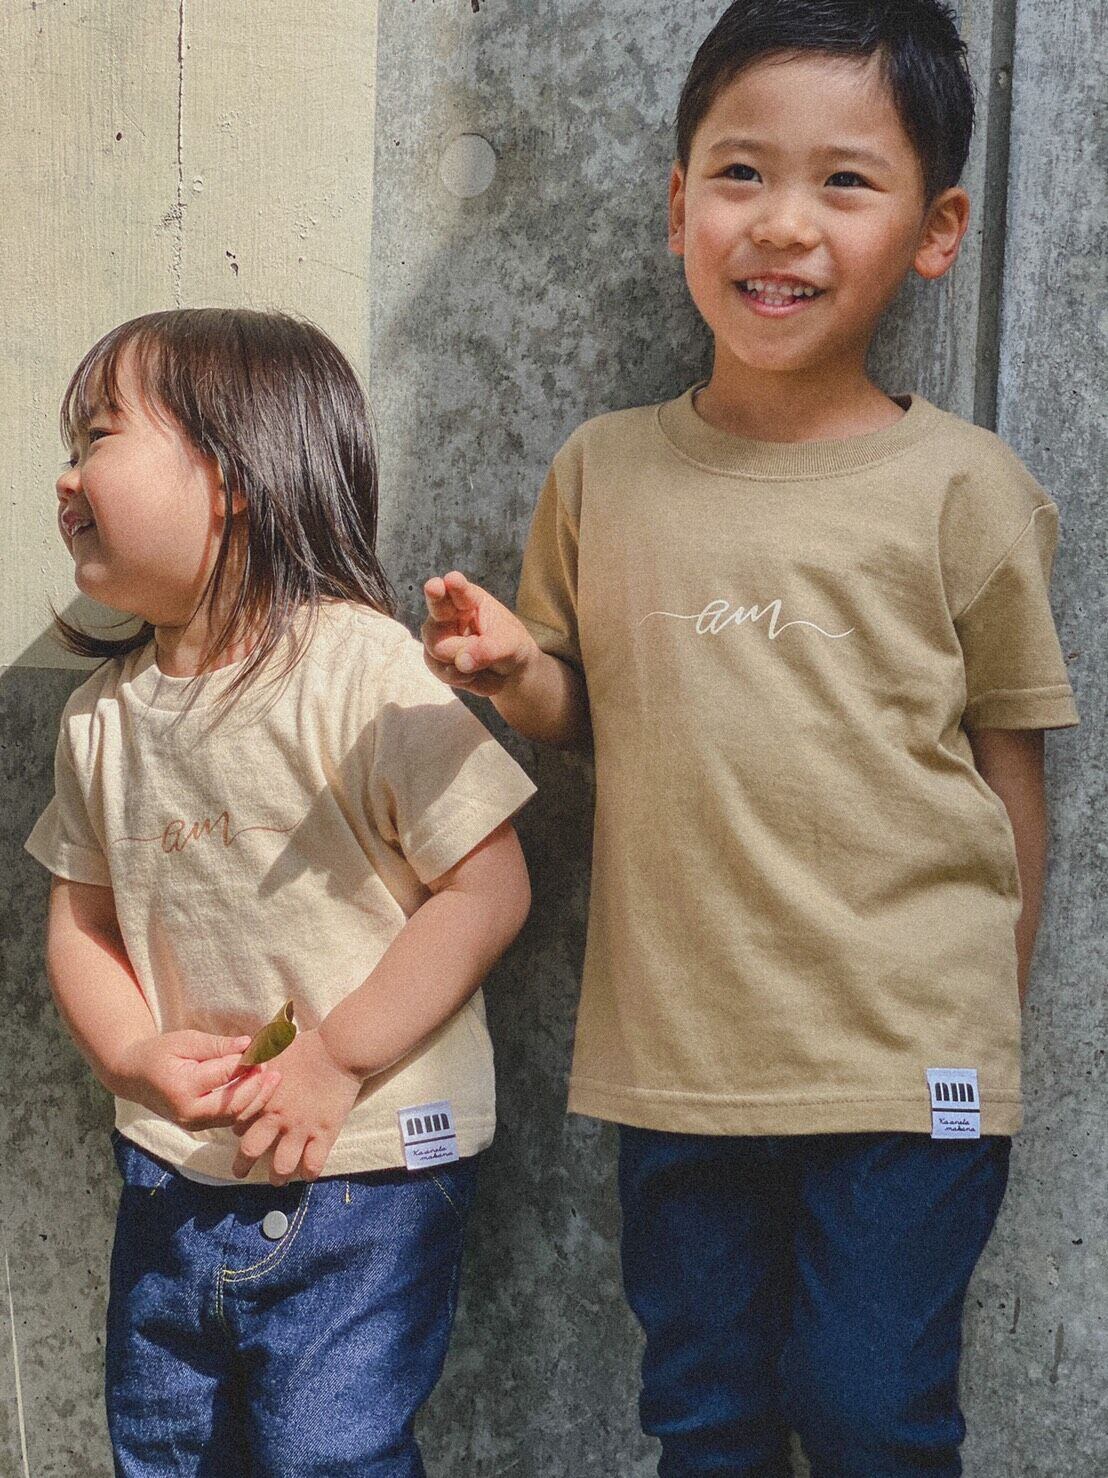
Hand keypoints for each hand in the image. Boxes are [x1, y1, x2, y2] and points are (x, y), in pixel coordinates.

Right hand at [114, 1031, 280, 1130]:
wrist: (133, 1076)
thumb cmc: (159, 1053)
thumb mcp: (185, 1040)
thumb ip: (217, 1045)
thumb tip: (248, 1044)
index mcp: (182, 1087)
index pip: (225, 1075)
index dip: (248, 1062)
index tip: (264, 1048)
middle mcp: (188, 1112)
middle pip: (234, 1103)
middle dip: (257, 1085)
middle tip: (271, 1066)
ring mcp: (193, 1123)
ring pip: (235, 1116)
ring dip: (257, 1098)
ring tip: (274, 1078)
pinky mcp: (199, 1126)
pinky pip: (229, 1119)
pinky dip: (247, 1105)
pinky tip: (260, 1089)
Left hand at [230, 1029, 362, 1184]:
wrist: (338, 1049)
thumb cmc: (305, 1046)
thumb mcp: (270, 1049)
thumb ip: (252, 1061)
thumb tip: (238, 1063)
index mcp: (261, 1097)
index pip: (239, 1124)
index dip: (239, 1130)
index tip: (241, 1134)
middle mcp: (277, 1117)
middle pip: (251, 1150)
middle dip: (243, 1165)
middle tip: (241, 1172)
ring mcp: (301, 1128)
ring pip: (281, 1166)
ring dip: (276, 1177)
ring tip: (277, 1180)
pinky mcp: (325, 1133)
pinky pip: (313, 1164)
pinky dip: (308, 1173)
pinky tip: (307, 1173)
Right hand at [421, 570, 538, 695]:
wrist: (510, 673)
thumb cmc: (511, 647)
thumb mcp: (510, 645)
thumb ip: (488, 650)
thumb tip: (461, 663)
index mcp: (470, 600)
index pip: (460, 592)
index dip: (454, 586)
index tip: (452, 579)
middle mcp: (449, 615)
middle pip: (436, 613)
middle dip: (437, 604)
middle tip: (435, 588)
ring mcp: (438, 637)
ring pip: (439, 650)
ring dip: (464, 662)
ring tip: (485, 664)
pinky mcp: (435, 660)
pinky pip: (442, 672)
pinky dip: (463, 679)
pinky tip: (476, 675)